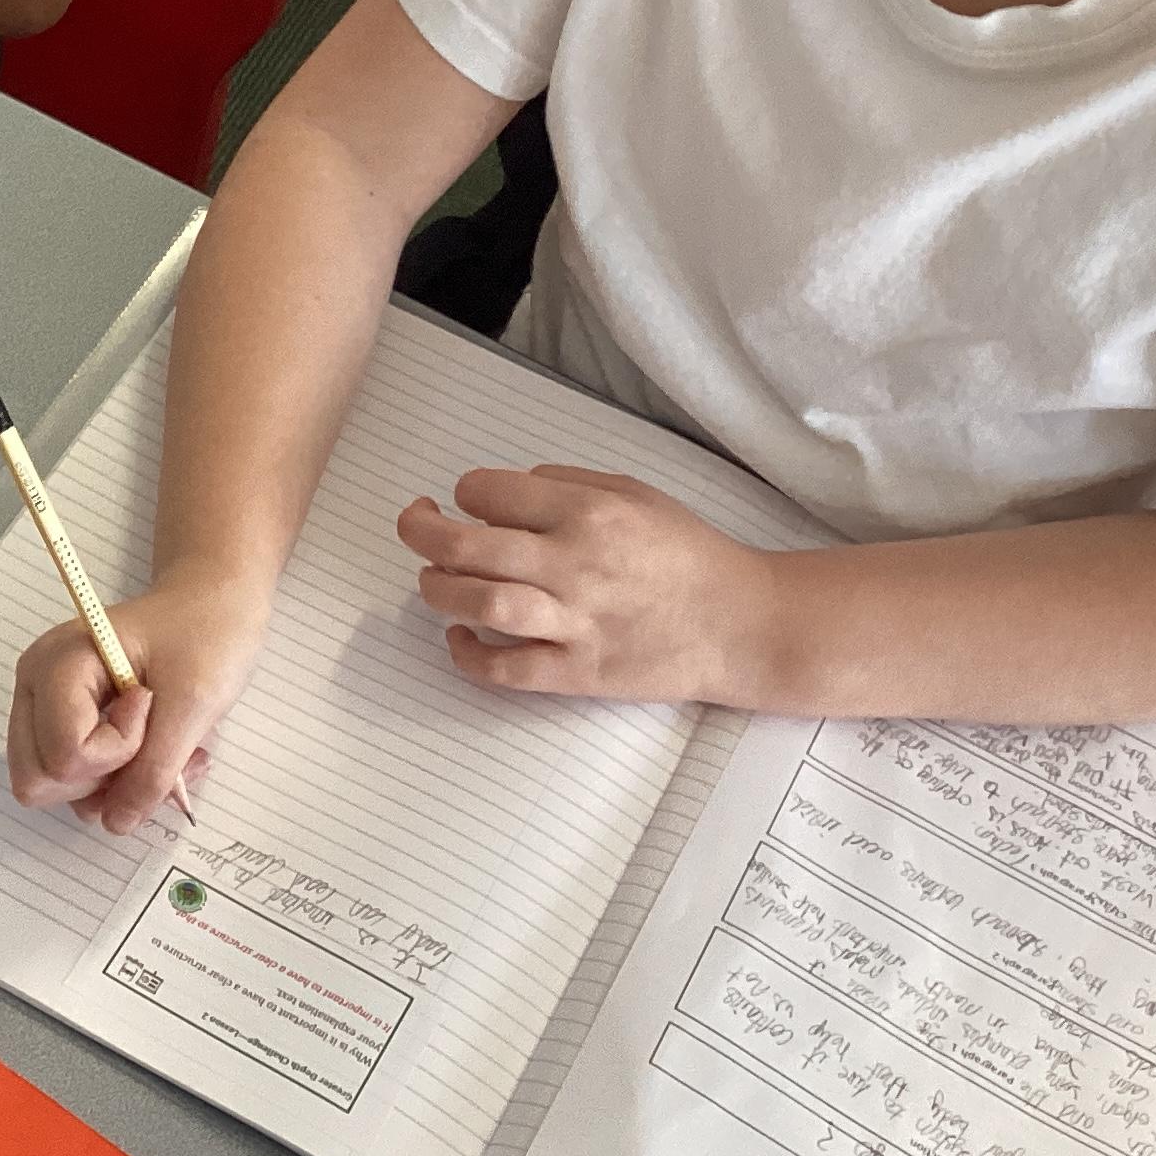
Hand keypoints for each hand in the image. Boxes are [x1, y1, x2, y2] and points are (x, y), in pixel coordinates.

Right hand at [7, 571, 272, 836]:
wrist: (213, 604)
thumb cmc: (205, 633)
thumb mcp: (193, 703)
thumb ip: (153, 771)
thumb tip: (117, 822)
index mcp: (56, 665)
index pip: (65, 754)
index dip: (118, 752)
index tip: (151, 708)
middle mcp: (37, 688)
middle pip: (39, 780)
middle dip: (102, 780)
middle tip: (152, 739)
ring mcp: (46, 708)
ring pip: (55, 787)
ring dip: (115, 784)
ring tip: (164, 745)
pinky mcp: (65, 725)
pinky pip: (76, 779)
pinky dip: (116, 778)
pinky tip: (155, 749)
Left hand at [399, 466, 772, 701]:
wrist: (739, 623)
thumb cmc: (687, 553)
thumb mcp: (634, 491)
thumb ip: (567, 483)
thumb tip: (506, 491)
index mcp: (589, 511)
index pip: (488, 491)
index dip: (466, 492)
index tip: (470, 502)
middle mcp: (574, 563)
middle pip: (466, 544)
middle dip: (421, 530)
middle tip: (416, 525)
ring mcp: (575, 621)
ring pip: (478, 602)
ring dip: (437, 589)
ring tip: (433, 581)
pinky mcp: (579, 672)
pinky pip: (506, 669)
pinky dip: (469, 654)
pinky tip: (459, 637)